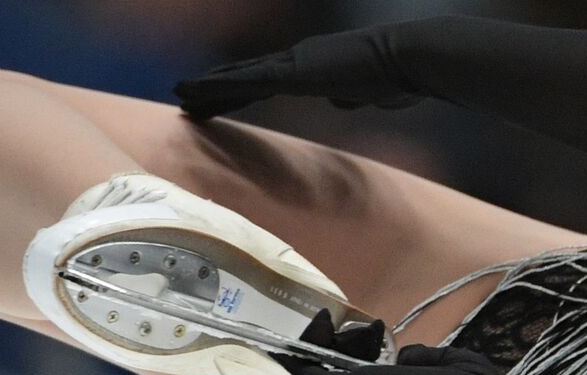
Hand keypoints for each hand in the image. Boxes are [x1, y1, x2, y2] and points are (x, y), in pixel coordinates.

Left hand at [173, 27, 423, 119]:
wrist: (407, 59)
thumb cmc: (397, 76)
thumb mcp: (371, 92)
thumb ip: (352, 95)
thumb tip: (342, 101)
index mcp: (314, 69)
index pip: (269, 83)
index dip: (242, 92)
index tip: (221, 103)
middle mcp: (297, 61)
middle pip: (247, 77)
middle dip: (216, 90)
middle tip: (186, 100)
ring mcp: (293, 64)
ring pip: (239, 77)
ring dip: (207, 88)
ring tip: (179, 96)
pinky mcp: (293, 73)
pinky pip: (247, 82)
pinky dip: (218, 88)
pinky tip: (196, 93)